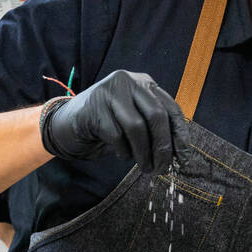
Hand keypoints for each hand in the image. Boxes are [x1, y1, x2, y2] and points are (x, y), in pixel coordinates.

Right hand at [40, 70, 189, 173]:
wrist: (68, 124)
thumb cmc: (109, 125)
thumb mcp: (135, 120)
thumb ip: (155, 129)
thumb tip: (178, 155)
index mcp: (143, 83)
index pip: (170, 108)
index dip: (180, 135)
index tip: (183, 158)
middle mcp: (128, 82)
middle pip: (156, 115)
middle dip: (163, 147)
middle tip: (163, 169)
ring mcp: (109, 92)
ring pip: (137, 127)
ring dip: (143, 154)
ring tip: (146, 168)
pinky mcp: (94, 108)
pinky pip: (116, 136)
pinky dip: (123, 151)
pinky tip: (122, 154)